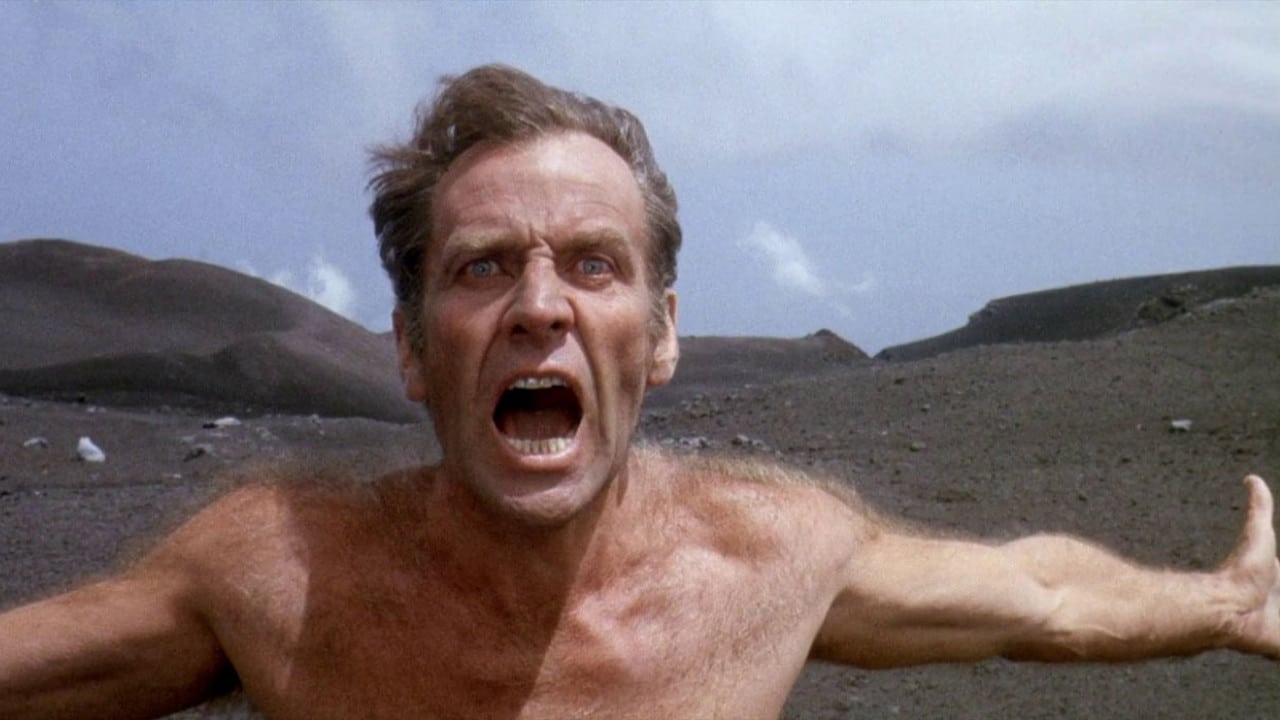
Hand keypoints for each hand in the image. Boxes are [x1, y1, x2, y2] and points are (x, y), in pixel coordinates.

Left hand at [1219, 475, 1279, 658]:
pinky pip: (1279, 650)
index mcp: (1273, 578)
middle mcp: (1275, 602)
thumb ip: (1258, 508)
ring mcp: (1277, 625)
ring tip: (1279, 617)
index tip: (1278, 568)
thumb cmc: (1241, 573)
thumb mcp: (1258, 533)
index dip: (1279, 572)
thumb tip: (1252, 478)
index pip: (1279, 573)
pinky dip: (1279, 648)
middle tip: (1278, 589)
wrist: (1230, 608)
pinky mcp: (1278, 647)